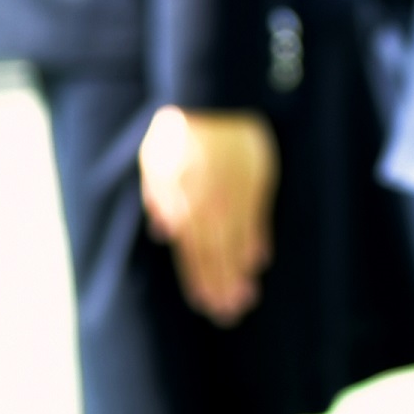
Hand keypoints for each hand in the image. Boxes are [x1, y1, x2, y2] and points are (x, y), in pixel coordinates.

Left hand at [138, 106, 278, 325]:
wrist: (213, 98)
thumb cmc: (178, 129)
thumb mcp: (154, 161)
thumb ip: (158, 197)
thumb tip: (164, 232)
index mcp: (181, 203)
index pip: (190, 253)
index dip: (198, 280)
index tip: (204, 303)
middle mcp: (208, 206)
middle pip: (215, 256)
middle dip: (220, 287)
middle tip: (227, 315)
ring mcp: (234, 198)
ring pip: (237, 245)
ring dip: (239, 274)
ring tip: (245, 300)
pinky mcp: (256, 184)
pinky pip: (257, 221)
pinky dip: (257, 243)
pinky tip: (258, 262)